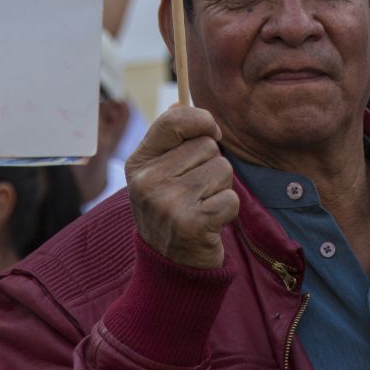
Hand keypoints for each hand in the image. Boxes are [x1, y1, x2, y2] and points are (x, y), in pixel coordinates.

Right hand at [125, 107, 238, 268]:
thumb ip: (169, 138)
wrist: (169, 266)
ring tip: (202, 205)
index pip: (173, 119)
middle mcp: (148, 181)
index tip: (211, 131)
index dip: (200, 119)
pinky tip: (210, 222)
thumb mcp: (157, 173)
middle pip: (207, 146)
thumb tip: (179, 103)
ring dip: (221, 188)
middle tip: (196, 190)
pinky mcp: (192, 224)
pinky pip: (231, 198)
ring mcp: (168, 203)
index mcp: (138, 163)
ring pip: (222, 169)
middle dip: (211, 164)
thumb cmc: (169, 209)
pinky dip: (227, 210)